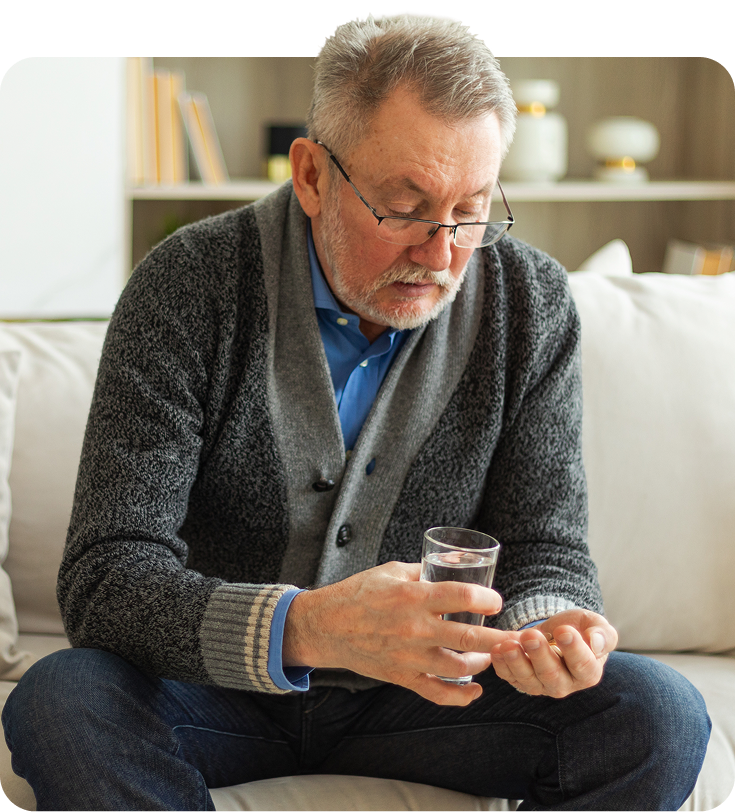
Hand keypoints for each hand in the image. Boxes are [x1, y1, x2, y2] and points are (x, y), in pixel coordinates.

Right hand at [282, 562, 508, 705]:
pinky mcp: (401, 676)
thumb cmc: (358, 593)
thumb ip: (424, 569)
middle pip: (468, 637)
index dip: (486, 599)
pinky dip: (459, 696)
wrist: (325, 626)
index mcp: (413, 597)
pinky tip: (474, 690)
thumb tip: (455, 561)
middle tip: (518, 636)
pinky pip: (436, 692)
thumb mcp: (391, 571)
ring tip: (491, 656)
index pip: (461, 596)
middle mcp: (414, 628)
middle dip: (499, 638)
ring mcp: (409, 656)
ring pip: (457, 666)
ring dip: (482, 663)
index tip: (496, 601)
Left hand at [490, 609, 617, 698]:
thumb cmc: (580, 629)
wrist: (557, 631)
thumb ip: (601, 634)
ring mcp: (541, 685)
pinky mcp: (521, 680)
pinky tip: (496, 650)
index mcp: (588, 672)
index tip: (564, 631)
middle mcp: (565, 684)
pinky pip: (509, 676)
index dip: (573, 649)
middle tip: (530, 637)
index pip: (583, 666)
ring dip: (516, 662)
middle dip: (539, 655)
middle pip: (552, 675)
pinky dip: (501, 665)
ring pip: (528, 680)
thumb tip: (595, 642)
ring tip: (508, 645)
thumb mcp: (594, 625)